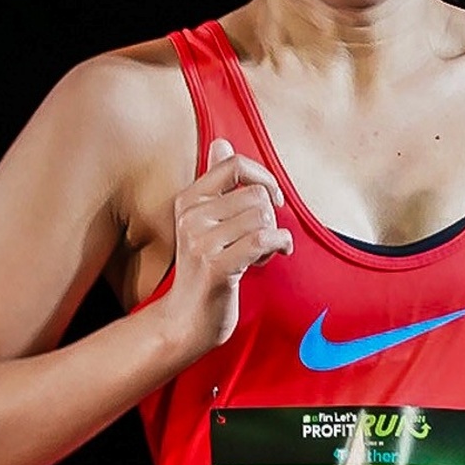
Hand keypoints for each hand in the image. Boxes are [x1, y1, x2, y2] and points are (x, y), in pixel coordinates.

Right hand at [161, 137, 289, 360]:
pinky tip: (274, 257)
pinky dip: (280, 246)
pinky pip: (263, 240)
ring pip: (263, 217)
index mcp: (188, 200)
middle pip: (256, 195)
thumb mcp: (205, 224)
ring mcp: (202, 242)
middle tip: (260, 241)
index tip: (272, 199)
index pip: (234, 164)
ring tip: (259, 255)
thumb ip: (215, 184)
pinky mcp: (217, 267)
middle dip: (270, 218)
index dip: (262, 178)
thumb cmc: (203, 272)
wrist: (184, 322)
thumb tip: (222, 143)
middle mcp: (191, 217)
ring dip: (273, 237)